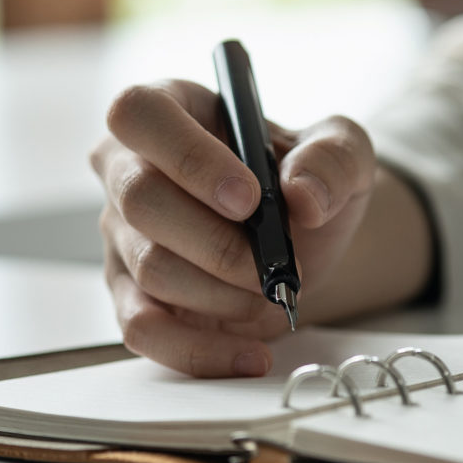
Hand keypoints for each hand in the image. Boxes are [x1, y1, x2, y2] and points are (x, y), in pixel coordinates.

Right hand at [90, 79, 431, 376]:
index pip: (139, 114)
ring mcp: (121, 235)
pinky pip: (143, 331)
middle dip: (216, 242)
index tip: (248, 198)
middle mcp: (127, 168)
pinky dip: (200, 352)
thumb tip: (304, 195)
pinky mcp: (131, 295)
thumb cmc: (303, 179)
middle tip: (274, 263)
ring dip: (223, 292)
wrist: (304, 241)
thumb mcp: (341, 151)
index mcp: (167, 109)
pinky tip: (251, 353)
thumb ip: (335, 157)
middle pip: (139, 199)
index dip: (187, 156)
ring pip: (149, 267)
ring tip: (271, 291)